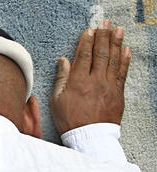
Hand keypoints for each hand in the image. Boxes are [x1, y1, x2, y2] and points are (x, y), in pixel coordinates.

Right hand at [50, 20, 131, 134]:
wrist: (89, 137)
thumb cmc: (70, 120)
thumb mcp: (57, 100)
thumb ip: (61, 79)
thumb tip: (63, 61)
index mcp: (78, 81)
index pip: (84, 55)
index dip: (86, 41)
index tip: (88, 30)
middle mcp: (95, 80)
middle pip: (100, 53)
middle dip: (102, 36)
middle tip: (105, 23)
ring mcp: (109, 86)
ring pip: (113, 59)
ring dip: (116, 42)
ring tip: (117, 30)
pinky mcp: (118, 93)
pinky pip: (122, 72)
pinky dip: (124, 59)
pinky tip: (125, 50)